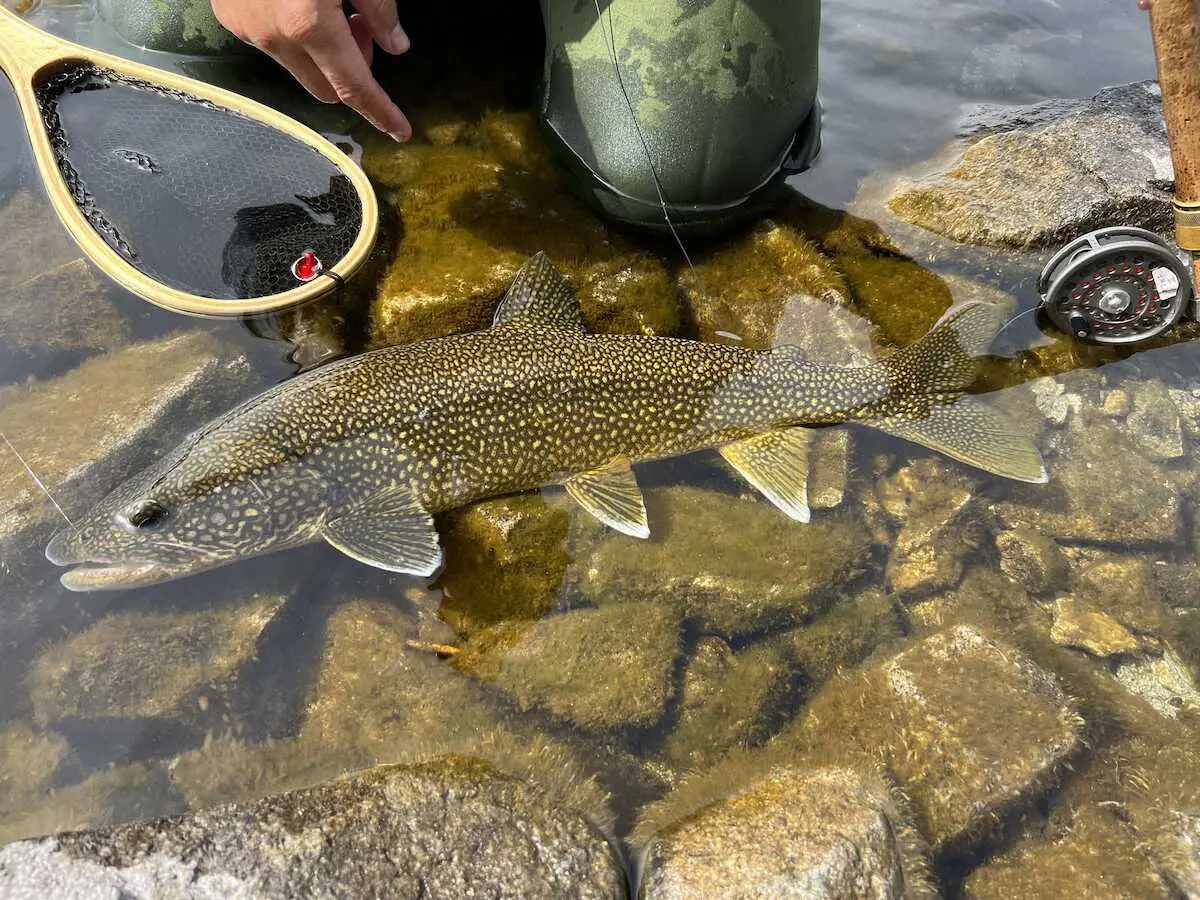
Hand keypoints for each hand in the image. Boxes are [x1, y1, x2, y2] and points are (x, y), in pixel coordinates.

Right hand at [211, 0, 411, 141]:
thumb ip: (379, 8)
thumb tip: (395, 45)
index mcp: (309, 25)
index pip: (355, 87)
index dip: (382, 111)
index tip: (402, 131)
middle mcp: (274, 38)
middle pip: (327, 88)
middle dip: (353, 73)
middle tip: (363, 29)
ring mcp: (247, 30)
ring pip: (300, 69)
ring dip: (324, 55)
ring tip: (331, 9)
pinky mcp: (230, 18)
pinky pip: (273, 45)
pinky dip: (295, 37)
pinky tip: (297, 1)